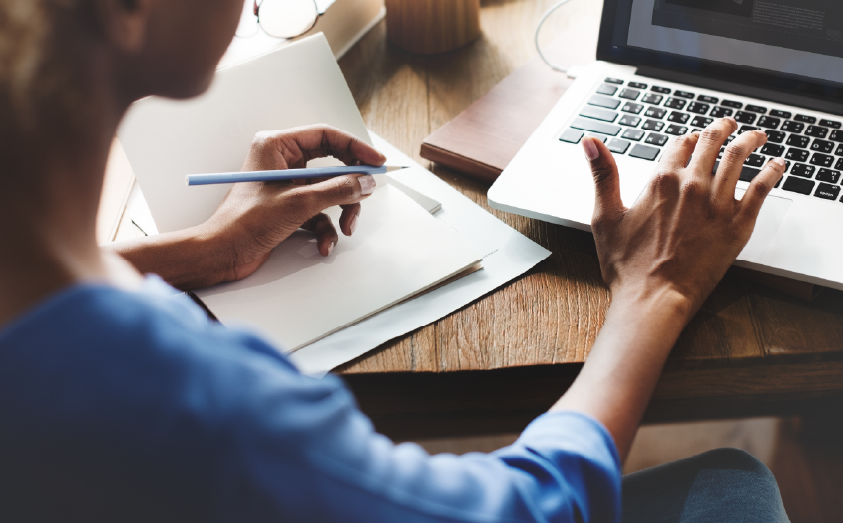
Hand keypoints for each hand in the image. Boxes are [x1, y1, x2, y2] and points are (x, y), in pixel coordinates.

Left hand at [202, 125, 385, 281]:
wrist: (222, 254)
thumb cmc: (244, 223)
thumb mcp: (299, 203)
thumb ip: (337, 190)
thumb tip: (365, 182)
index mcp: (277, 146)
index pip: (326, 136)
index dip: (355, 148)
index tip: (376, 162)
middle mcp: (282, 162)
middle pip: (332, 166)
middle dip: (349, 187)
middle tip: (365, 196)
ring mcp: (286, 186)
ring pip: (329, 192)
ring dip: (340, 212)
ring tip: (345, 228)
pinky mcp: (288, 207)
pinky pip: (319, 212)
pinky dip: (325, 229)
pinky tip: (323, 245)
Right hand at [584, 118, 785, 317]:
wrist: (654, 298)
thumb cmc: (627, 266)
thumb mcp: (605, 216)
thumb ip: (602, 174)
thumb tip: (590, 141)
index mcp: (660, 181)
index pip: (680, 144)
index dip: (687, 139)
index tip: (692, 140)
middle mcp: (691, 186)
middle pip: (712, 142)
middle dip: (722, 129)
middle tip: (728, 126)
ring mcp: (718, 204)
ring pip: (739, 157)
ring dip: (750, 140)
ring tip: (757, 135)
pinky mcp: (738, 224)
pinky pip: (762, 188)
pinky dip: (772, 171)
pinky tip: (777, 165)